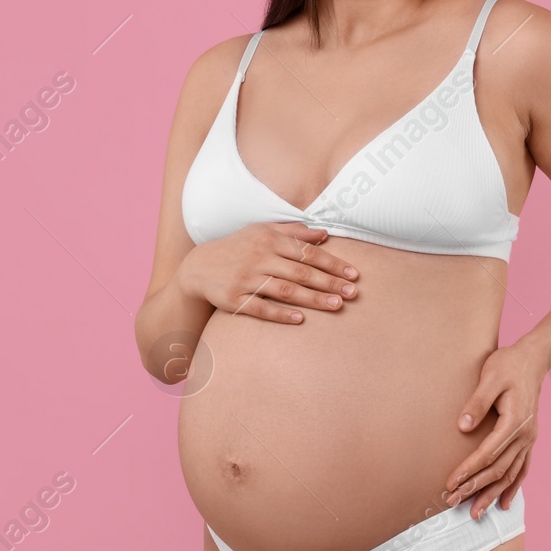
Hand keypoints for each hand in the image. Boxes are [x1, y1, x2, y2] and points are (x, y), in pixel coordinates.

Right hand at [178, 221, 358, 322]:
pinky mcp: (233, 299)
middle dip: (329, 283)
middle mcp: (259, 258)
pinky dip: (280, 313)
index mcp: (269, 240)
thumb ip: (294, 232)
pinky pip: (261, 307)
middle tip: (352, 293)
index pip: (307, 252)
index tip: (353, 274)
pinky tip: (300, 318)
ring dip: (313, 299)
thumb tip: (324, 233)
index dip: (332, 263)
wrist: (198, 267)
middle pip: (301, 272)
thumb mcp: (262, 231)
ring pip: (285, 290)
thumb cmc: (238, 248)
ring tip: (336, 306)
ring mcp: (246, 279)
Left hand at [444, 342, 546, 518]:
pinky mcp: (529, 438)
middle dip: (475, 488)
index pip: (487, 453)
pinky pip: (522, 468)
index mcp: (514, 421)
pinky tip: (505, 503)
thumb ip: (477, 402)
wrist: (533, 358)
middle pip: (498, 469)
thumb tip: (462, 427)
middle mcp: (525, 434)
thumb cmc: (508, 364)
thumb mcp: (490, 376)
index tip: (450, 483)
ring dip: (492, 494)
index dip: (468, 470)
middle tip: (453, 503)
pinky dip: (514, 487)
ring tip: (476, 513)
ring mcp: (529, 438)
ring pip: (511, 474)